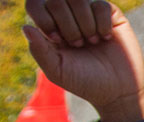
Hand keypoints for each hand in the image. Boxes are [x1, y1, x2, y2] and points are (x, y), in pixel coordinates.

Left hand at [23, 0, 143, 121]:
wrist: (118, 90)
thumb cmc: (85, 82)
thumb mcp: (57, 71)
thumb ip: (39, 51)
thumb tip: (25, 27)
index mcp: (49, 27)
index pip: (35, 5)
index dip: (44, 19)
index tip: (58, 41)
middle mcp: (67, 16)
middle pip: (56, 0)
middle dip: (67, 26)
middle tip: (78, 44)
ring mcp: (88, 13)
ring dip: (85, 24)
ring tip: (93, 42)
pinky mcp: (109, 14)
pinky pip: (101, 5)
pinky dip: (102, 24)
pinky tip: (106, 38)